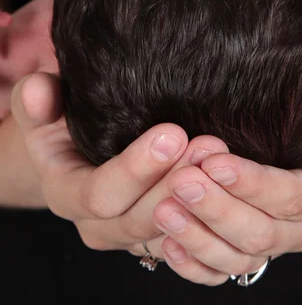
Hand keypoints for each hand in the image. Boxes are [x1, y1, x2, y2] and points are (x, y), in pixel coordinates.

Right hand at [11, 73, 228, 253]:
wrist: (76, 149)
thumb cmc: (61, 121)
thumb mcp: (40, 106)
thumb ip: (36, 99)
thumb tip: (40, 92)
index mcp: (67, 194)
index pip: (100, 194)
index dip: (136, 169)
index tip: (172, 133)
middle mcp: (98, 224)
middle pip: (139, 219)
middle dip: (176, 182)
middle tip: (210, 144)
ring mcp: (132, 234)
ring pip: (169, 232)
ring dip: (199, 199)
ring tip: (224, 158)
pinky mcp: (161, 234)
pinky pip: (188, 240)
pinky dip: (209, 218)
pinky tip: (233, 188)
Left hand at [144, 64, 301, 284]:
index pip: (291, 198)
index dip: (252, 185)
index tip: (214, 163)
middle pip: (261, 231)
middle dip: (217, 209)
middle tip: (179, 182)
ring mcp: (282, 239)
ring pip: (240, 256)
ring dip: (200, 236)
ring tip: (163, 210)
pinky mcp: (257, 245)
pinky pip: (226, 269)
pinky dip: (197, 262)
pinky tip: (169, 244)